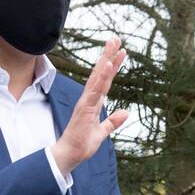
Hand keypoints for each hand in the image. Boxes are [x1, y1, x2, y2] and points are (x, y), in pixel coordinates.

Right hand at [50, 36, 128, 176]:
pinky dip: (100, 78)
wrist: (69, 155)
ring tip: (113, 46)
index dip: (114, 66)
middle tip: (116, 38)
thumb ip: (112, 122)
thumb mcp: (102, 132)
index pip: (106, 80)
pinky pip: (94, 91)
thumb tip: (125, 113)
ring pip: (98, 78)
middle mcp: (90, 98)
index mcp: (94, 102)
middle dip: (108, 55)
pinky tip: (107, 66)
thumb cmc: (82, 144)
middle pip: (101, 73)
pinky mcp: (85, 109)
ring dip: (106, 61)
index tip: (121, 52)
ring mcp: (87, 102)